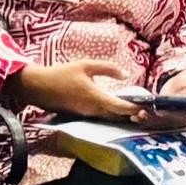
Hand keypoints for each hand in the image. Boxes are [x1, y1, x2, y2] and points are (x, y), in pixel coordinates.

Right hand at [18, 61, 139, 120]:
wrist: (39, 87)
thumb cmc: (62, 74)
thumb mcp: (86, 65)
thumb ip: (107, 69)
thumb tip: (125, 74)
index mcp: (96, 98)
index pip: (120, 107)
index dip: (134, 108)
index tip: (146, 107)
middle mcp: (93, 110)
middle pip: (117, 116)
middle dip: (132, 115)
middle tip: (146, 112)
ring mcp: (86, 115)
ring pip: (109, 118)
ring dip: (122, 116)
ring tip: (136, 111)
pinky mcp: (81, 116)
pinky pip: (100, 118)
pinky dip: (110, 115)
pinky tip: (117, 110)